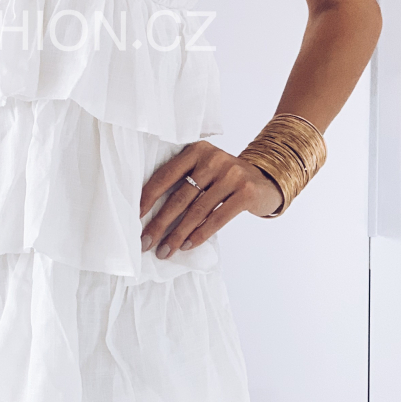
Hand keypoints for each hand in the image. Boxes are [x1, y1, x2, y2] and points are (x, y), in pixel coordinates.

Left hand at [139, 140, 282, 258]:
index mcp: (196, 150)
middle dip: (160, 223)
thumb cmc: (225, 179)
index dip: (148, 197)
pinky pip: (217, 218)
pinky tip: (187, 246)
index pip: (166, 175)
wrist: (266, 181)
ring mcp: (231, 175)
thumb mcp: (204, 170)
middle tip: (145, 242)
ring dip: (178, 235)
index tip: (134, 217)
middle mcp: (213, 159)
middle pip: (179, 197)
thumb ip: (184, 180)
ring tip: (164, 251)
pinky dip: (200, 234)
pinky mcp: (246, 192)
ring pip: (197, 211)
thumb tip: (149, 211)